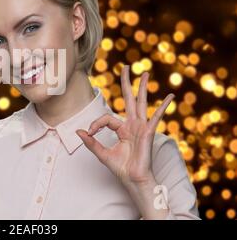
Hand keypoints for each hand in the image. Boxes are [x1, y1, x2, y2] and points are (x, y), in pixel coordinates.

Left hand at [76, 65, 174, 186]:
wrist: (133, 180)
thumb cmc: (121, 168)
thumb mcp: (102, 153)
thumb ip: (91, 142)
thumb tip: (78, 132)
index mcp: (122, 129)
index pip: (106, 117)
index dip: (96, 123)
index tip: (89, 132)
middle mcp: (132, 125)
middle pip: (128, 99)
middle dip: (126, 83)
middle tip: (125, 67)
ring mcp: (141, 127)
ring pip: (141, 103)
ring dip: (142, 88)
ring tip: (145, 73)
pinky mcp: (148, 133)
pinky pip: (156, 117)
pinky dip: (163, 107)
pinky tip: (170, 97)